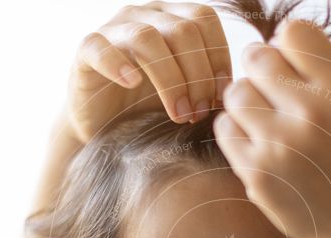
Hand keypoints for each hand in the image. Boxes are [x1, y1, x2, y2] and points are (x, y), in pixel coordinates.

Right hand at [66, 1, 231, 141]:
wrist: (103, 129)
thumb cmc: (151, 109)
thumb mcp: (189, 94)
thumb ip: (212, 84)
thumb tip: (244, 91)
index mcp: (173, 19)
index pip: (205, 20)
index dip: (218, 57)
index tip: (222, 97)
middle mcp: (145, 15)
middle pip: (183, 30)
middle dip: (198, 76)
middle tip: (200, 114)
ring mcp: (114, 29)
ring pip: (148, 38)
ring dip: (170, 80)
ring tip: (179, 115)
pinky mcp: (86, 49)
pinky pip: (101, 47)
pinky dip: (118, 64)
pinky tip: (132, 84)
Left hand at [213, 20, 330, 237]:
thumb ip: (325, 74)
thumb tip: (279, 42)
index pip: (293, 33)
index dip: (287, 48)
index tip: (292, 70)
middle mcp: (312, 113)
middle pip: (256, 58)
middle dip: (260, 72)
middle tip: (272, 95)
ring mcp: (279, 144)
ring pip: (234, 93)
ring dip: (245, 103)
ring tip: (266, 124)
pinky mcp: (256, 173)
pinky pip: (225, 130)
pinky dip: (236, 133)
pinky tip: (258, 146)